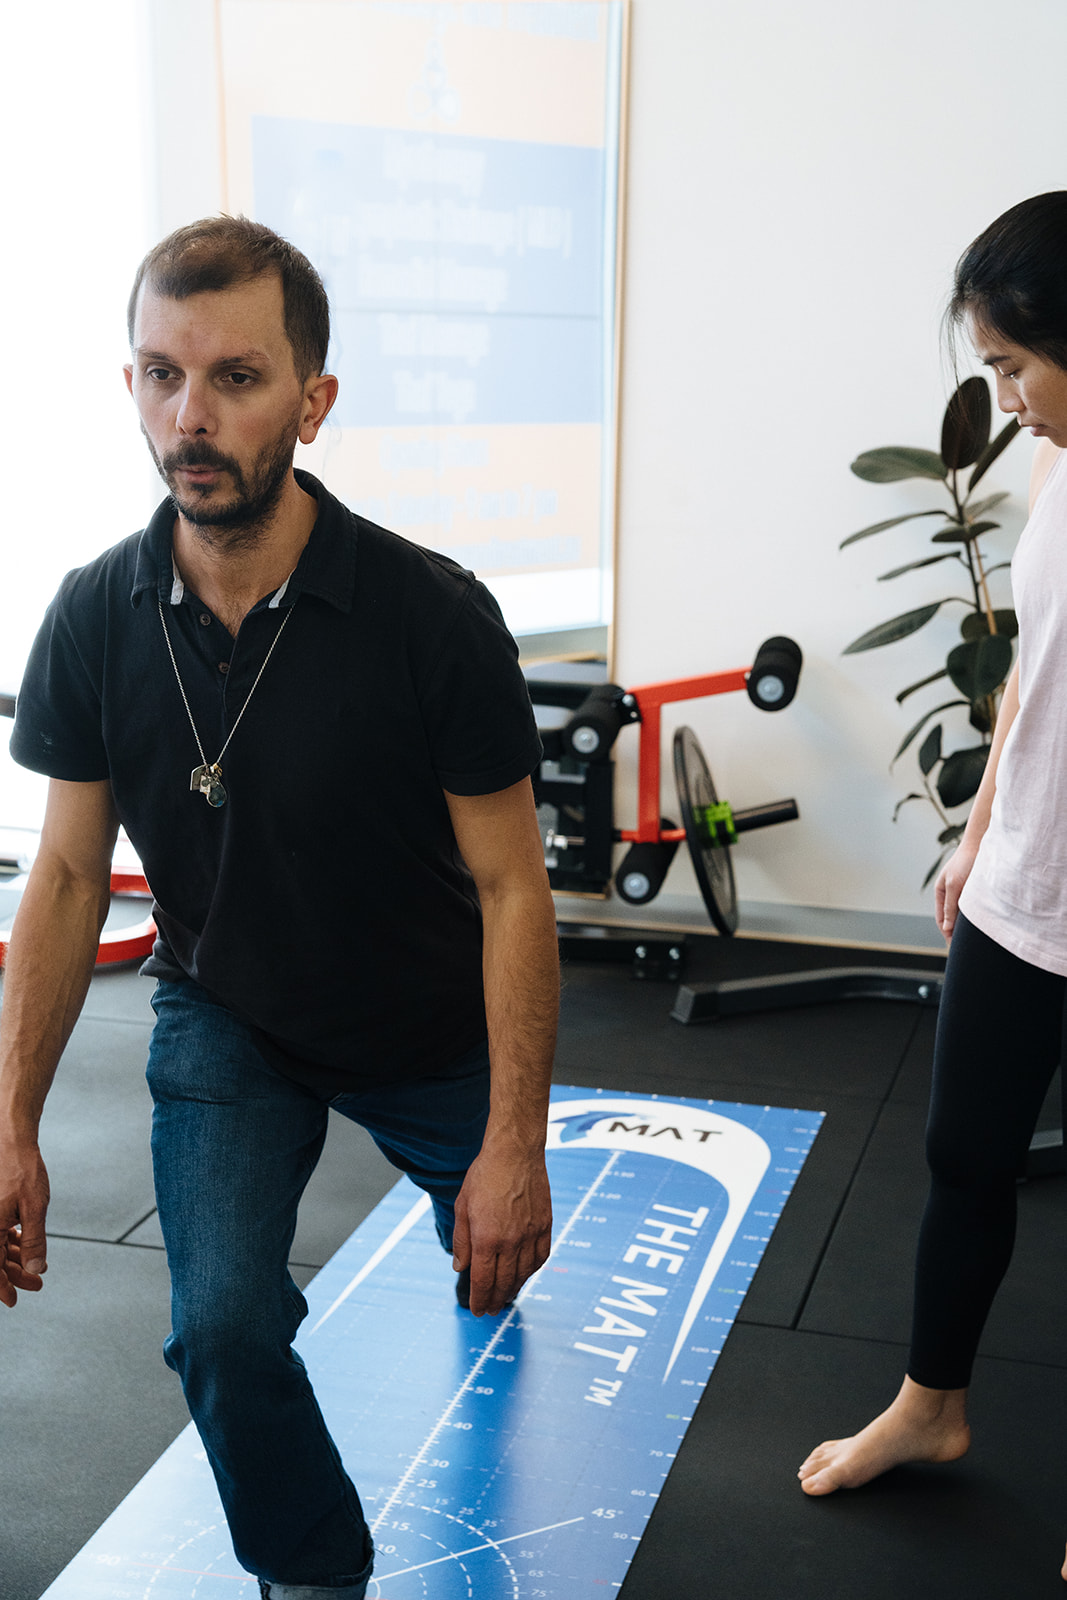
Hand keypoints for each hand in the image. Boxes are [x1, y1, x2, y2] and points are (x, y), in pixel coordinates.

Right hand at [0, 1140, 49, 1307]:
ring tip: (38, 1267)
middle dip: (15, 1275)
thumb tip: (35, 1268)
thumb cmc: (22, 1168)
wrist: (10, 1138)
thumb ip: (34, 1240)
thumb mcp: (34, 1207)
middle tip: (37, 1284)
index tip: (15, 1301)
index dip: (2, 1288)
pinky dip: (11, 1241)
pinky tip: (25, 1245)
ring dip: (15, 1259)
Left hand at [452, 1144, 551, 1316]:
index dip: (479, 1299)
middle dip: (494, 1300)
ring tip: (505, 1297)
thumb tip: (460, 1267)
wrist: (516, 1152)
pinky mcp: (545, 1226)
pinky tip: (525, 1274)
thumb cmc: (485, 1175)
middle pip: (503, 1283)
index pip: (482, 1280)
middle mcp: (510, 1241)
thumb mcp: (462, 1206)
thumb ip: (461, 1240)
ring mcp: (530, 1234)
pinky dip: (532, 1271)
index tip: (477, 1310)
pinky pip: (540, 1258)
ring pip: (523, 1274)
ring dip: (513, 1290)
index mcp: (486, 1238)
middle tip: (490, 1310)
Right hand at [934, 838, 979, 944]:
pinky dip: (974, 917)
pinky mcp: (975, 891)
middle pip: (951, 919)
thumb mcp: (955, 885)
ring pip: (963, 914)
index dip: (947, 934)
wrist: (982, 844)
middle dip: (956, 933)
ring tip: (973, 939)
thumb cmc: (966, 861)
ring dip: (966, 925)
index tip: (955, 947)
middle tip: (964, 948)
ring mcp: (963, 892)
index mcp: (941, 892)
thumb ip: (950, 907)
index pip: (941, 920)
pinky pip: (972, 908)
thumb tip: (946, 928)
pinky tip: (982, 924)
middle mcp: (951, 893)